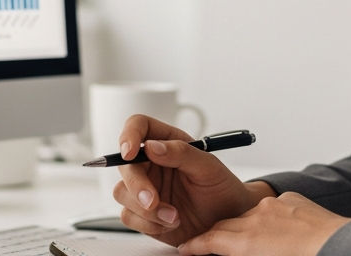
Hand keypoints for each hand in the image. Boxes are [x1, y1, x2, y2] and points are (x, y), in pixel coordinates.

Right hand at [113, 115, 273, 244]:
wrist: (228, 222)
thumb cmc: (223, 189)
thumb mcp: (209, 167)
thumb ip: (182, 153)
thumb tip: (152, 147)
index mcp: (167, 143)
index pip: (138, 126)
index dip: (129, 135)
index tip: (130, 153)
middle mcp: (152, 163)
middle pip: (124, 164)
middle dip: (136, 184)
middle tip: (153, 201)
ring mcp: (145, 188)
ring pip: (122, 192)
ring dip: (145, 209)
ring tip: (174, 216)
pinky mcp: (142, 213)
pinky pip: (129, 216)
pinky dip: (148, 224)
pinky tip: (169, 224)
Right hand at [178, 192, 350, 255]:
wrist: (343, 247)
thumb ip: (243, 254)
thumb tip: (234, 252)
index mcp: (248, 241)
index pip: (211, 240)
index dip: (196, 245)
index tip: (188, 248)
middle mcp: (258, 218)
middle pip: (226, 225)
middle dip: (217, 236)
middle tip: (211, 246)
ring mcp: (276, 205)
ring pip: (249, 215)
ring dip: (244, 227)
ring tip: (251, 242)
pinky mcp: (294, 199)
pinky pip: (273, 208)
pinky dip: (269, 219)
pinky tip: (278, 232)